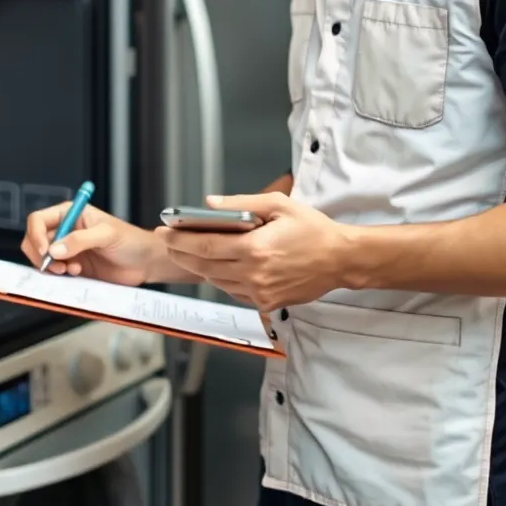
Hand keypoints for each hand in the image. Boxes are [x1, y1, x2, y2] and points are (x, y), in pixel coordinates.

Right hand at [20, 202, 162, 286]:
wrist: (145, 263)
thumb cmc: (131, 240)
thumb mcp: (106, 235)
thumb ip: (80, 240)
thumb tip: (54, 250)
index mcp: (70, 214)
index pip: (38, 220)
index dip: (36, 236)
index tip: (46, 252)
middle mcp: (65, 230)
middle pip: (34, 240)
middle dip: (40, 254)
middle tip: (57, 267)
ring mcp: (68, 250)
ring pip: (41, 258)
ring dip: (50, 266)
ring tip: (70, 270)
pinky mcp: (72, 267)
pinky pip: (54, 272)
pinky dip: (59, 275)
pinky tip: (77, 273)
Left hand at [157, 192, 348, 311]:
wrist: (340, 259)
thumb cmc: (312, 229)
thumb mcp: (278, 204)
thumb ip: (240, 203)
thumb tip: (209, 204)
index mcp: (255, 248)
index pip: (206, 245)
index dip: (181, 239)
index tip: (165, 232)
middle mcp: (254, 274)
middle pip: (205, 265)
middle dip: (182, 253)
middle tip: (167, 242)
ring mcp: (260, 292)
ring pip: (217, 280)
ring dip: (199, 266)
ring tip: (186, 251)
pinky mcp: (266, 303)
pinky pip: (233, 291)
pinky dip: (220, 278)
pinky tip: (215, 265)